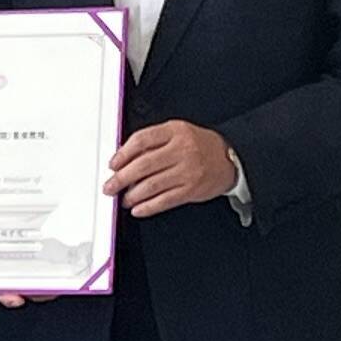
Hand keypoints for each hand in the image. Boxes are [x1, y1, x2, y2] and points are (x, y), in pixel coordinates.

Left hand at [105, 122, 239, 218]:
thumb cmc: (199, 145)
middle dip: (122, 178)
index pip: (142, 140)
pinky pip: (165, 200)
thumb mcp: (177, 132)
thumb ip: (153, 140)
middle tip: (110, 186)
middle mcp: (181, 150)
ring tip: (124, 198)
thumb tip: (124, 157)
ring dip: (133, 195)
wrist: (230, 158)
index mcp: (175, 132)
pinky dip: (148, 207)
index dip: (123, 153)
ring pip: (152, 185)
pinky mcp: (191, 190)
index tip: (113, 164)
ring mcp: (187, 171)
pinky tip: (138, 209)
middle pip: (143, 164)